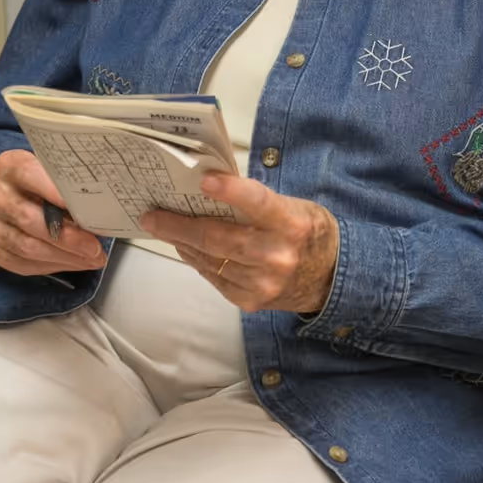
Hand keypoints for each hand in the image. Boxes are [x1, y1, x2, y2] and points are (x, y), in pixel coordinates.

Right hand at [0, 149, 106, 275]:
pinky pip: (23, 263)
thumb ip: (68, 181)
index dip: (57, 194)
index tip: (85, 210)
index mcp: (11, 166)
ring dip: (64, 257)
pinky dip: (52, 266)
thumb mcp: (52, 169)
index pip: (31, 176)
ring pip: (27, 247)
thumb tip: (99, 205)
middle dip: (68, 237)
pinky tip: (73, 262)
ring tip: (91, 259)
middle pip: (30, 219)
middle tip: (95, 247)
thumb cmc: (40, 180)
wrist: (10, 191)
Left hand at [141, 174, 338, 313]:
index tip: (203, 181)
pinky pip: (213, 277)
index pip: (258, 203)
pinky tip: (187, 247)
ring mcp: (262, 283)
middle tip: (152, 216)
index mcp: (291, 224)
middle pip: (219, 238)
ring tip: (163, 227)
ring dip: (182, 242)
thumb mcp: (293, 207)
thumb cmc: (306, 231)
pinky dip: (197, 260)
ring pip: (210, 259)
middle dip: (179, 226)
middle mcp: (277, 256)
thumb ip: (256, 202)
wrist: (330, 279)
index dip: (230, 191)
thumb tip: (207, 189)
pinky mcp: (250, 300)